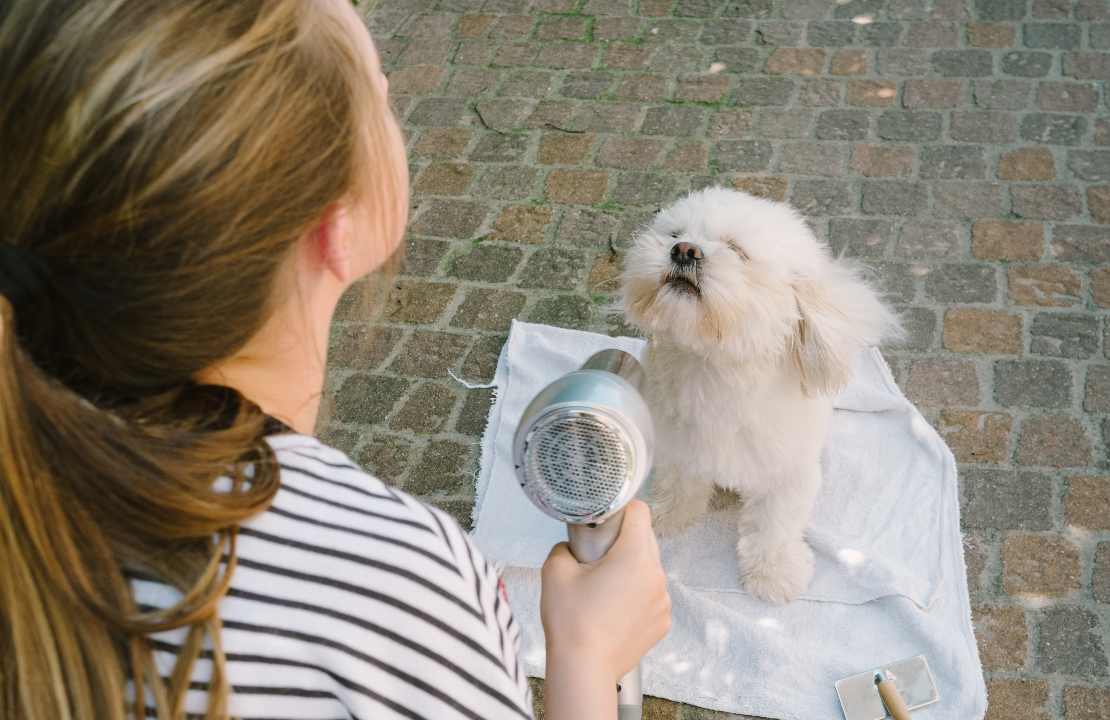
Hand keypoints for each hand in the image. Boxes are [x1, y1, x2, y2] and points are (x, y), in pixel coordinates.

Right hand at [540, 500, 671, 681]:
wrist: (584, 669)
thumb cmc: (571, 622)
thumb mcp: (555, 570)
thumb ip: (565, 545)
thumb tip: (573, 546)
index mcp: (635, 556)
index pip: (639, 511)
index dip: (620, 510)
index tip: (604, 522)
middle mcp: (656, 575)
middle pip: (646, 539)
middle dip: (623, 541)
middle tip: (597, 558)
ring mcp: (663, 600)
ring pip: (649, 568)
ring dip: (631, 570)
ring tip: (603, 589)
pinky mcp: (662, 621)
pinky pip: (651, 595)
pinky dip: (636, 595)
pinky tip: (613, 609)